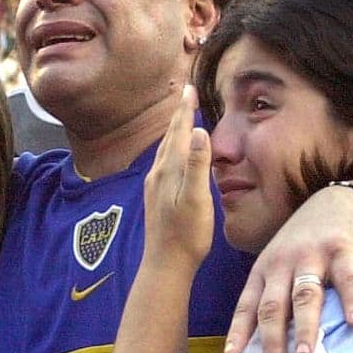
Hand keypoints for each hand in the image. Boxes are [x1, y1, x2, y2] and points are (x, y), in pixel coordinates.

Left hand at [142, 85, 213, 273]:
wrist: (165, 265)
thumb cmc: (186, 235)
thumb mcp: (196, 199)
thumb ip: (196, 164)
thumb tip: (199, 131)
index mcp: (169, 170)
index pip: (179, 131)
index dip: (186, 109)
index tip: (190, 87)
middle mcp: (157, 174)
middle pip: (169, 136)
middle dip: (179, 114)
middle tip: (185, 93)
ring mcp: (154, 186)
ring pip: (164, 149)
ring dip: (173, 131)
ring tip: (180, 118)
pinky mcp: (155, 198)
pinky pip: (163, 163)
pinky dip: (170, 149)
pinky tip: (171, 156)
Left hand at [224, 183, 352, 352]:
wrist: (339, 202)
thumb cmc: (304, 242)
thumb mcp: (278, 262)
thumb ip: (271, 294)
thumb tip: (258, 340)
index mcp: (264, 270)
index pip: (247, 304)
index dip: (239, 330)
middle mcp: (283, 263)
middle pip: (274, 305)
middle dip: (271, 339)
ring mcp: (313, 255)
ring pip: (305, 296)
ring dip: (304, 327)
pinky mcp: (342, 249)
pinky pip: (348, 279)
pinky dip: (351, 301)